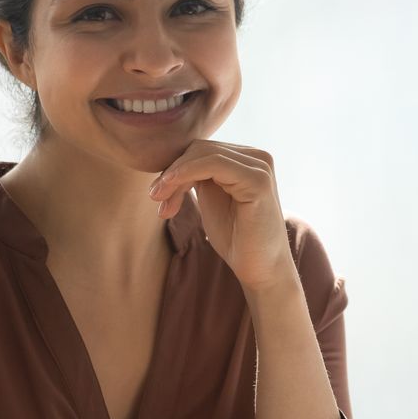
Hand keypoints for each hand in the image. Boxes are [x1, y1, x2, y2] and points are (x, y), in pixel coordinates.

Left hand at [149, 142, 297, 290]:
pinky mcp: (258, 179)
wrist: (260, 269)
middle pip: (200, 149)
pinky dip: (186, 173)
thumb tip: (172, 159)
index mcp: (247, 159)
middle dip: (172, 173)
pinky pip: (213, 163)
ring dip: (175, 176)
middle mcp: (257, 157)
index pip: (201, 150)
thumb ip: (199, 175)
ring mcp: (260, 166)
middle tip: (157, 200)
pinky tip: (170, 191)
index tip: (157, 195)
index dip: (175, 168)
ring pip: (203, 154)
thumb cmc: (235, 238)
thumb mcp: (211, 198)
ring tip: (161, 202)